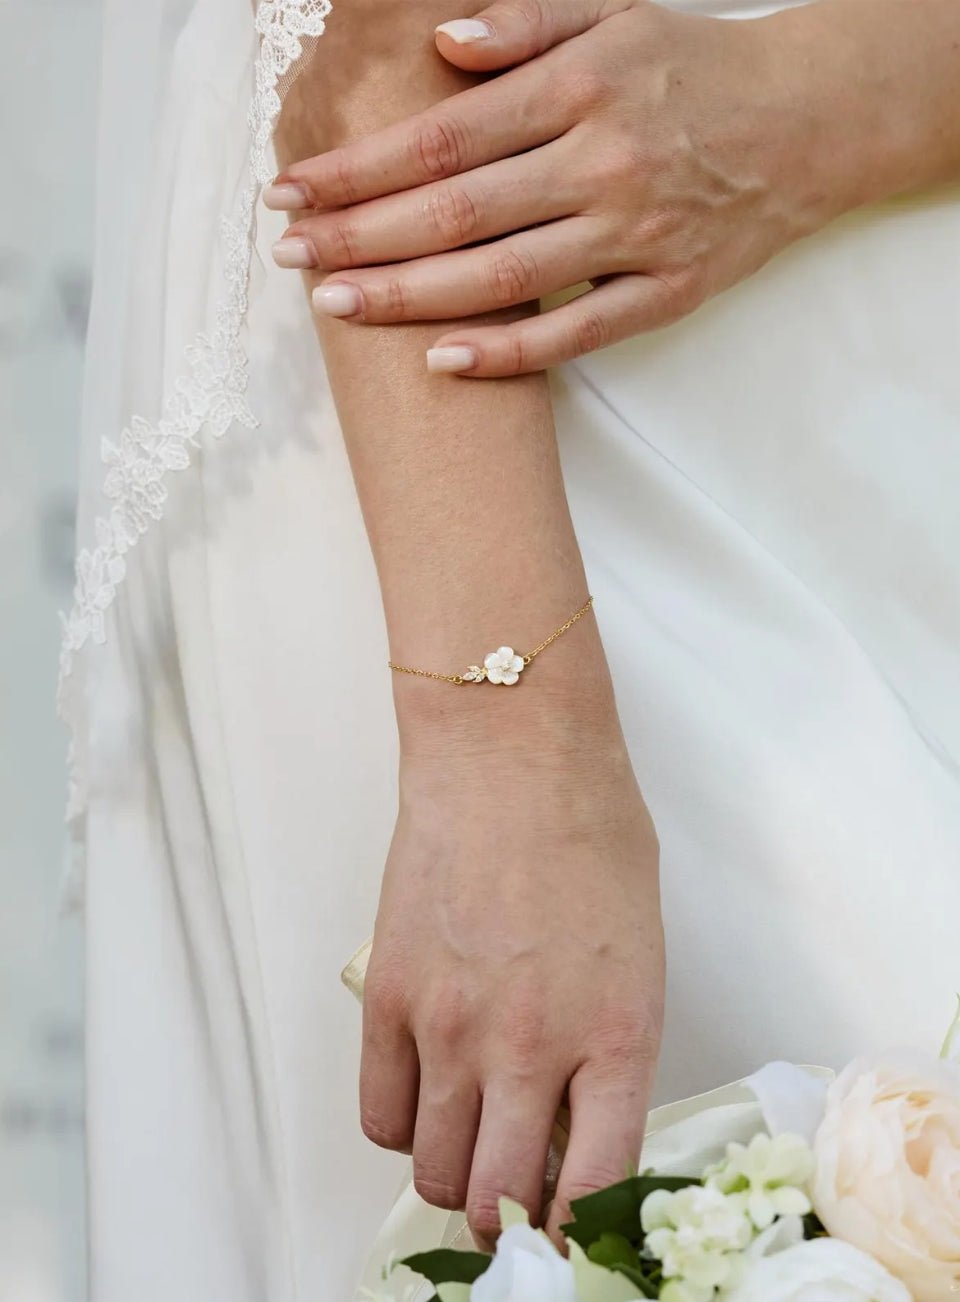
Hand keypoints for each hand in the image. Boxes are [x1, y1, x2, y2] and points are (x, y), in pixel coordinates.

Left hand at [267, 0, 844, 374]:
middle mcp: (602, 161)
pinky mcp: (668, 290)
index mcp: (580, 87)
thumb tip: (438, 45)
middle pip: (456, 211)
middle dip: (360, 235)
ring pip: (504, 277)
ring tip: (337, 306)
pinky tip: (443, 361)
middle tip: (290, 257)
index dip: (359, 168)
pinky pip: (579, 332)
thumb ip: (525, 24)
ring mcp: (636, 234)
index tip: (292, 190)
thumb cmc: (696, 66)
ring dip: (411, 296)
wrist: (811, 120)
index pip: (442, 135)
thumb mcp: (615, 14)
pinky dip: (511, 351)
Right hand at [359, 700, 663, 1245]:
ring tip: (466, 1150)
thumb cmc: (589, 830)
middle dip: (511, 1217)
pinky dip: (400, 1129)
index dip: (579, 1231)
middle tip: (514, 1199)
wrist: (510, 754)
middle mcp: (531, 1048)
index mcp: (616, 1035)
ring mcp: (450, 1026)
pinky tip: (422, 1101)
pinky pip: (378, 1113)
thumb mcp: (638, 949)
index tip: (571, 1234)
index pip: (594, 1189)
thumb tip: (579, 1121)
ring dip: (452, 1178)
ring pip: (434, 1169)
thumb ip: (613, 1047)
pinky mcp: (390, 997)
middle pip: (502, 1194)